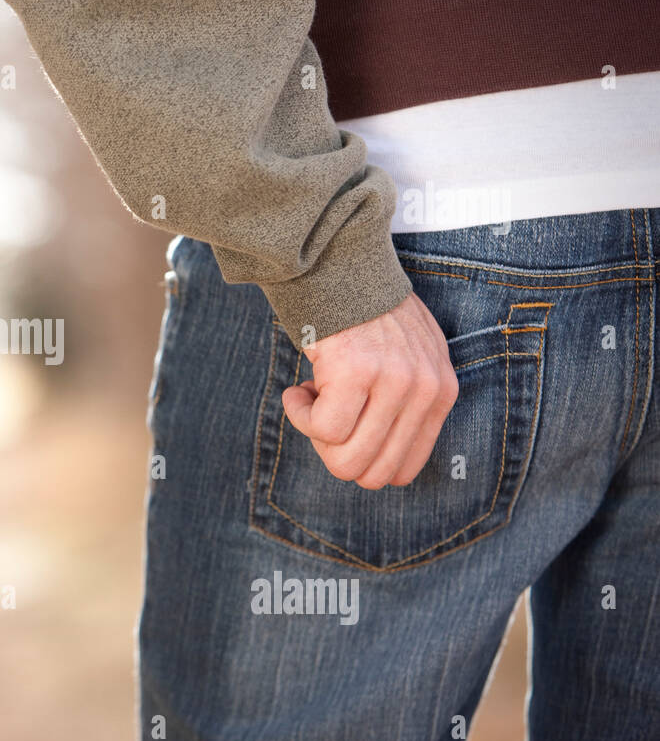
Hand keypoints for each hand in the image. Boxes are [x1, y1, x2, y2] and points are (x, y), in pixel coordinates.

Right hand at [281, 294, 457, 488]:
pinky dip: (298, 414)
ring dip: (316, 436)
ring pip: (345, 458)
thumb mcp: (407, 360)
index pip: (403, 470)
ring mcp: (393, 382)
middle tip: (323, 415)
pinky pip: (322, 428)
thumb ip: (404, 405)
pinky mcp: (356, 372)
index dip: (362, 459)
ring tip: (311, 398)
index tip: (345, 426)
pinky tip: (297, 389)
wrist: (339, 266)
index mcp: (442, 392)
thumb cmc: (364, 316)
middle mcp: (424, 390)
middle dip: (336, 453)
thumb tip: (370, 461)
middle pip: (372, 474)